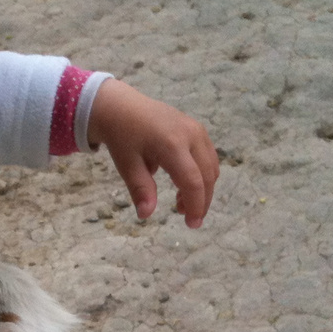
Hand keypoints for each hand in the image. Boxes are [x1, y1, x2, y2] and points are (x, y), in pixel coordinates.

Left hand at [88, 80, 218, 227]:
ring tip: (181, 203)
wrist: (120, 106)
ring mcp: (196, 129)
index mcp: (172, 145)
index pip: (193, 181)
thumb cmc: (122, 136)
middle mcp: (190, 135)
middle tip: (187, 218)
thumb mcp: (126, 165)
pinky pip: (208, 156)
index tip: (192, 224)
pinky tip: (184, 184)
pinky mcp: (196, 128)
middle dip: (201, 200)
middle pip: (207, 175)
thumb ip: (140, 189)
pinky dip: (202, 174)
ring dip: (203, 188)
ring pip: (211, 166)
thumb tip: (146, 215)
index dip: (196, 205)